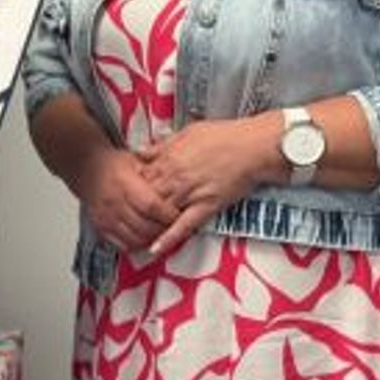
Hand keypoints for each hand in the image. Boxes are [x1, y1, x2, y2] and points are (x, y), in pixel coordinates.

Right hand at [75, 146, 168, 255]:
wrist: (87, 169)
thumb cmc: (114, 165)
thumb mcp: (137, 161)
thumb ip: (157, 174)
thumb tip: (178, 184)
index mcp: (125, 184)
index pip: (151, 206)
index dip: (167, 214)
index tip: (178, 215)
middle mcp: (114, 203)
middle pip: (145, 227)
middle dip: (163, 230)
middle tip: (173, 226)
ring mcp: (106, 218)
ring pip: (136, 239)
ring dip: (151, 239)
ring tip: (160, 232)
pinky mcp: (101, 228)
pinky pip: (123, 245)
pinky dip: (137, 245)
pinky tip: (144, 237)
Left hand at [133, 119, 271, 257]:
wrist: (254, 147)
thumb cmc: (225, 136)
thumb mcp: (187, 132)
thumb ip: (162, 144)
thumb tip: (141, 151)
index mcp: (169, 158)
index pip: (139, 176)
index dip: (131, 185)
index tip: (125, 192)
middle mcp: (176, 177)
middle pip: (145, 196)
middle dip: (134, 206)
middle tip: (124, 216)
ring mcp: (190, 194)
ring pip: (160, 212)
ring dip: (146, 223)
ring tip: (133, 234)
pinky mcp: (206, 207)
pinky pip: (184, 226)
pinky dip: (168, 238)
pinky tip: (154, 248)